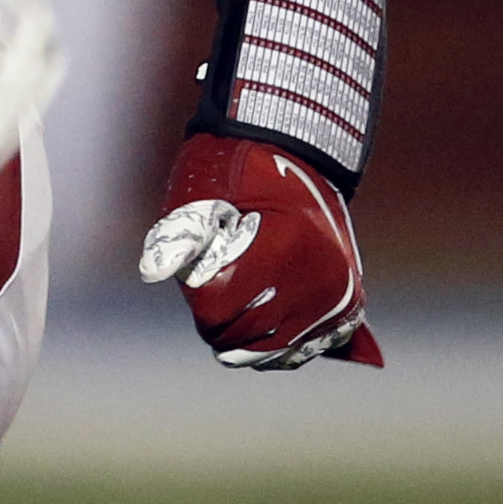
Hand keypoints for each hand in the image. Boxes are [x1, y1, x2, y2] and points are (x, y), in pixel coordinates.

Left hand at [136, 132, 379, 369]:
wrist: (299, 153)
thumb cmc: (238, 172)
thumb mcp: (201, 195)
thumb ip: (178, 237)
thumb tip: (153, 273)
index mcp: (277, 251)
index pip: (218, 312)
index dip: (200, 306)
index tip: (197, 292)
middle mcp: (315, 279)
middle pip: (250, 336)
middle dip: (221, 329)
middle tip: (211, 313)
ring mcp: (338, 293)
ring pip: (282, 350)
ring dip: (250, 346)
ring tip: (233, 327)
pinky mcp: (349, 301)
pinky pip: (311, 344)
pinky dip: (283, 347)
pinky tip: (262, 336)